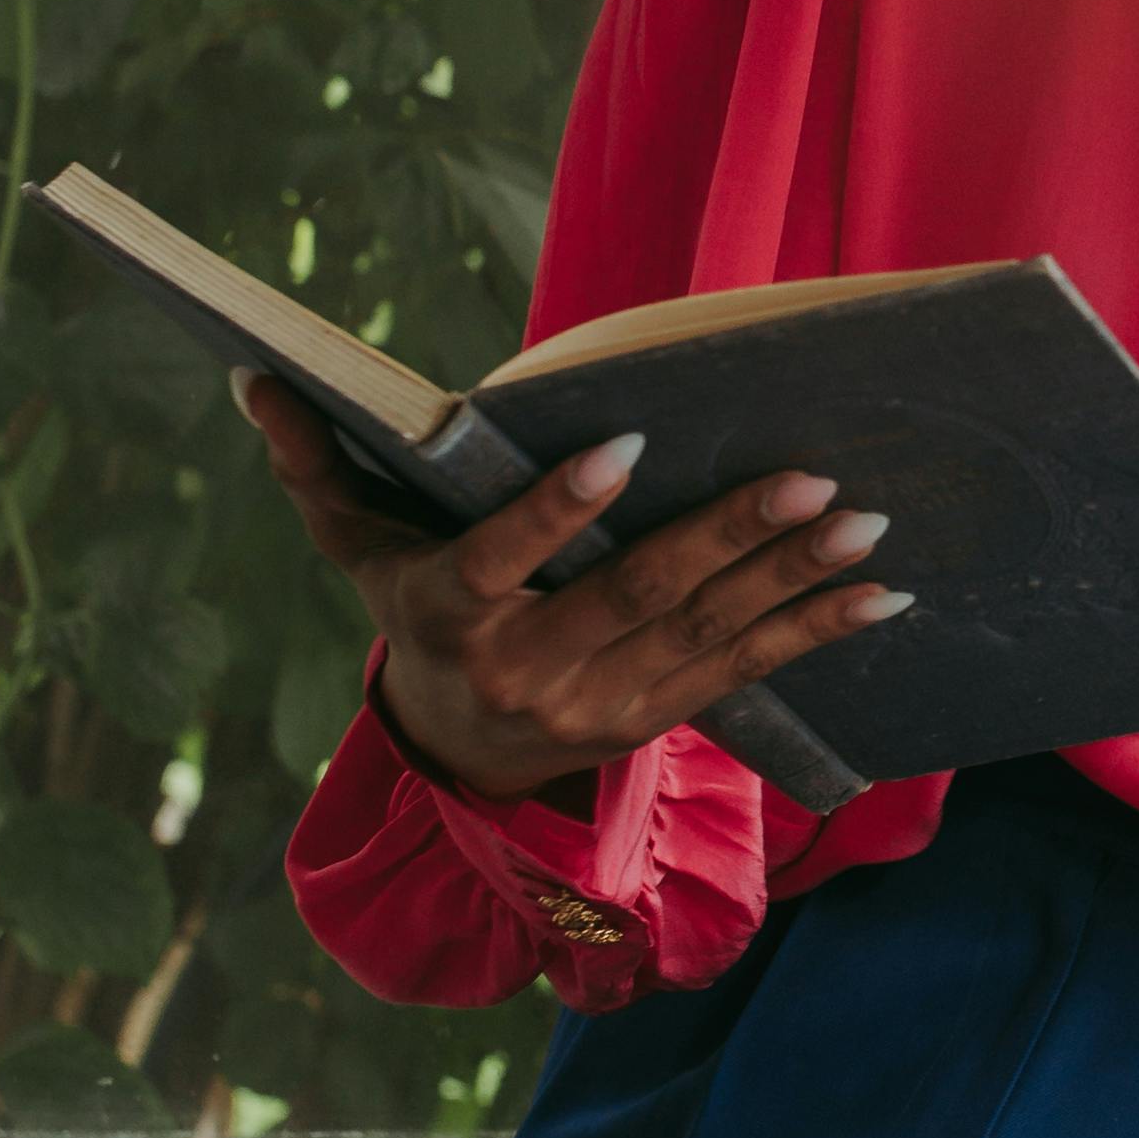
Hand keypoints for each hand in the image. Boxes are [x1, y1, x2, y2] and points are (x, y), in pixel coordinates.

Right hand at [235, 371, 908, 805]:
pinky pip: (749, 672)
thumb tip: (257, 382)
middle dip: (727, 536)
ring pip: (708, 634)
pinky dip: (818, 632)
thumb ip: (316, 468)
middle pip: (637, 596)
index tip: (627, 445)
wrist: (456, 755)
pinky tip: (881, 594)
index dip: (560, 509)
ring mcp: (602, 704)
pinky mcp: (659, 719)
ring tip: (864, 523)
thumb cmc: (415, 614)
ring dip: (792, 579)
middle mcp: (529, 670)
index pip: (503, 560)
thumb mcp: (358, 551)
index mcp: (450, 618)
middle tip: (806, 478)